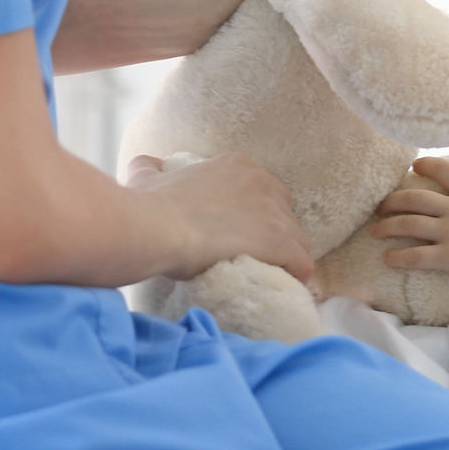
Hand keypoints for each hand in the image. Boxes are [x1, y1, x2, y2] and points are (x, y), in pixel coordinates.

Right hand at [125, 151, 313, 284]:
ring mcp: (273, 212)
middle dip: (274, 233)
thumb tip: (146, 164)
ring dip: (287, 256)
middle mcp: (261, 182)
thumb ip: (149, 167)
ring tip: (270, 275)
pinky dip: (298, 274)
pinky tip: (287, 285)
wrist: (157, 228)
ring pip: (296, 238)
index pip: (262, 190)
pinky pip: (302, 262)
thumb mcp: (147, 176)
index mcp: (236, 165)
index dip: (255, 215)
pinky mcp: (278, 242)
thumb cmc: (150, 205)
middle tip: (254, 255)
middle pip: (284, 212)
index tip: (242, 233)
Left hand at [369, 157, 448, 285]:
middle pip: (416, 198)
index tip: (415, 166)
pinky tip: (387, 258)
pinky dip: (398, 257)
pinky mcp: (447, 257)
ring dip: (388, 226)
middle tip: (382, 205)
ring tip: (375, 230)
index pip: (446, 170)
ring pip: (409, 224)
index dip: (428, 165)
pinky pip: (416, 256)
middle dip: (394, 200)